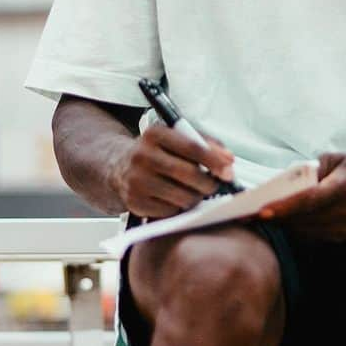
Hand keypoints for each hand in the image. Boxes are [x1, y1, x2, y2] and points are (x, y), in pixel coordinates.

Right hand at [112, 124, 235, 218]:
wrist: (117, 166)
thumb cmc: (155, 152)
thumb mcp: (175, 139)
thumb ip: (205, 144)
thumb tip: (228, 160)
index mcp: (155, 134)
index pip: (193, 147)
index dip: (215, 161)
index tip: (228, 171)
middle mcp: (142, 156)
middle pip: (189, 174)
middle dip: (209, 183)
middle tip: (213, 185)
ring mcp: (137, 180)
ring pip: (183, 196)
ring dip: (196, 197)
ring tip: (193, 191)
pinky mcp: (135, 202)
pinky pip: (170, 211)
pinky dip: (179, 208)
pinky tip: (175, 199)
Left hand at [259, 153, 345, 241]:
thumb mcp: (332, 159)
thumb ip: (308, 171)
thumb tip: (280, 184)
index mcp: (345, 185)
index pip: (310, 200)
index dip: (285, 207)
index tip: (262, 211)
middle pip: (303, 219)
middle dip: (275, 218)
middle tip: (248, 215)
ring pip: (304, 232)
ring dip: (281, 226)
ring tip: (260, 218)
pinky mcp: (342, 237)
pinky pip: (310, 237)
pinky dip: (294, 230)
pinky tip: (282, 221)